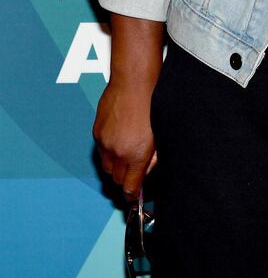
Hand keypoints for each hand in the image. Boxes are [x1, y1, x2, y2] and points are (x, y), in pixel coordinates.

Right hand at [93, 78, 157, 199]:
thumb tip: (146, 169)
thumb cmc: (153, 104)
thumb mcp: (160, 135)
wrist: (135, 82)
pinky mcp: (97, 132)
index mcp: (136, 154)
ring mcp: (105, 141)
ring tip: (127, 153)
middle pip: (116, 180)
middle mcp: (118, 151)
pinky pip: (101, 150)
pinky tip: (120, 138)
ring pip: (106, 166)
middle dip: (125, 179)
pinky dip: (108, 150)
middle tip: (135, 170)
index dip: (133, 194)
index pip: (130, 187)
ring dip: (116, 166)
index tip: (135, 196)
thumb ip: (152, 156)